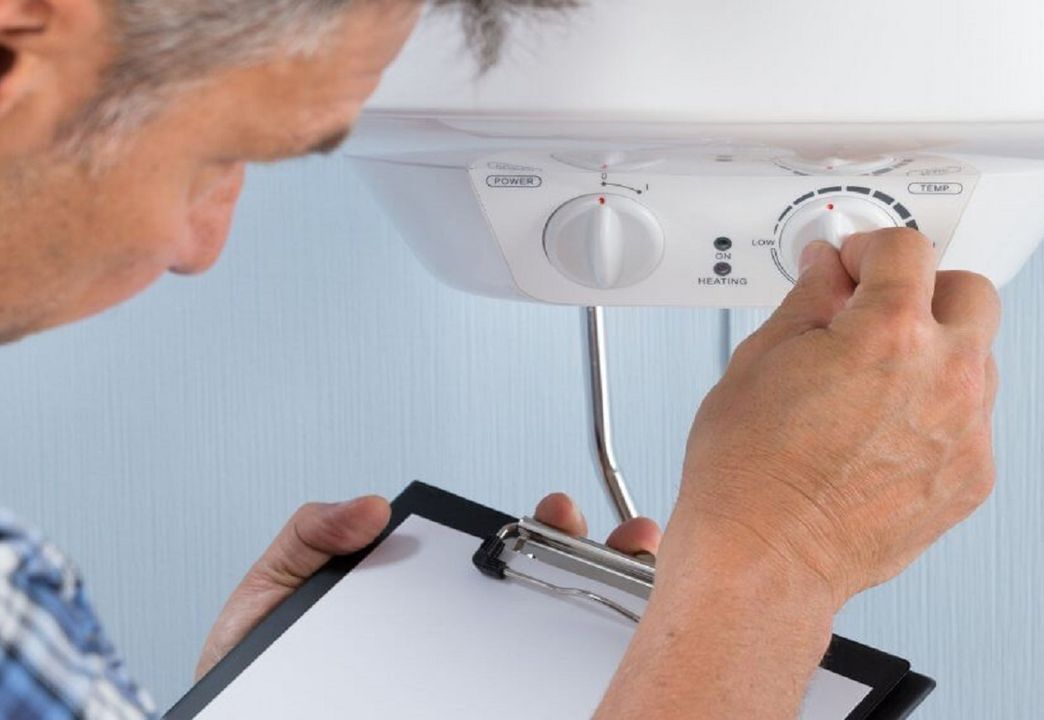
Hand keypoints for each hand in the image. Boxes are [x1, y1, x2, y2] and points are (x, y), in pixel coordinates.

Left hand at [195, 493, 660, 678]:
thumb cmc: (256, 672)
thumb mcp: (275, 593)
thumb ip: (313, 538)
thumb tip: (368, 505)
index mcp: (422, 592)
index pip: (496, 553)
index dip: (540, 529)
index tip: (558, 513)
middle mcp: (453, 634)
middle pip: (542, 593)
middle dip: (588, 562)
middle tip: (606, 547)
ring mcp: (461, 679)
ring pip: (542, 651)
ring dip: (593, 620)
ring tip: (617, 601)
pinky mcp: (465, 708)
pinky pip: (513, 698)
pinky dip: (554, 683)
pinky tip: (575, 672)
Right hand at [671, 228, 999, 607]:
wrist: (765, 558)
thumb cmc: (751, 475)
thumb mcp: (761, 359)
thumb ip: (809, 300)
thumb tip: (826, 272)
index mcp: (890, 333)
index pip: (908, 250)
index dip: (871, 249)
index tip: (856, 264)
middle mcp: (945, 378)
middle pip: (973, 294)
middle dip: (927, 291)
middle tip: (882, 308)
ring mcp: (967, 432)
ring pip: (978, 361)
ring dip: (937, 355)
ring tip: (877, 382)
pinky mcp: (971, 478)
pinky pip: (972, 423)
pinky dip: (937, 416)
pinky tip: (885, 433)